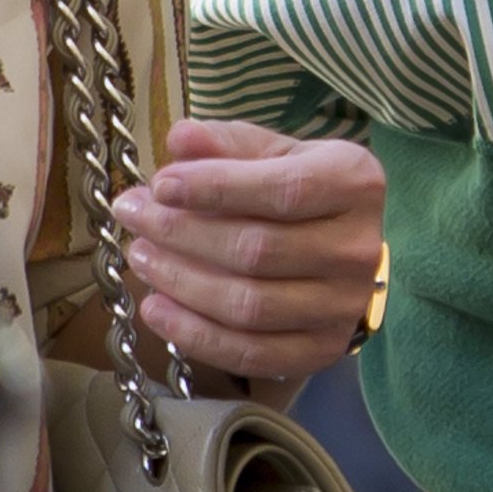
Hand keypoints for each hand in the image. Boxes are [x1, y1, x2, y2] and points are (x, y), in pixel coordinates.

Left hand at [113, 118, 386, 387]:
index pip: (281, 191)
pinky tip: (155, 308)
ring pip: (248, 305)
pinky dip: (194, 334)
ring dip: (181, 283)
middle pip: (257, 251)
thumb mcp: (278, 153)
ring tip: (141, 257)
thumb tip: (181, 138)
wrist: (347, 249)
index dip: (214, 189)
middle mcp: (357, 249)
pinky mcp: (322, 351)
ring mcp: (342, 307)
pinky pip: (249, 353)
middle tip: (135, 216)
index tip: (159, 185)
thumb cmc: (307, 191)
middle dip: (182, 234)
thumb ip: (230, 143)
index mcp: (354, 184)